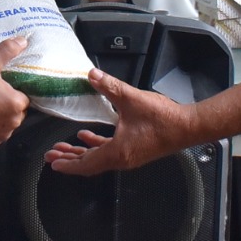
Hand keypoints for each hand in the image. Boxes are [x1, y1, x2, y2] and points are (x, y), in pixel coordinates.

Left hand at [43, 68, 196, 175]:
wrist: (188, 126)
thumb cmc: (164, 120)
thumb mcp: (131, 99)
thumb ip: (109, 86)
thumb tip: (92, 75)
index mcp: (118, 152)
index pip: (86, 165)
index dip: (67, 164)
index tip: (53, 163)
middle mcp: (122, 159)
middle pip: (89, 164)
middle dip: (69, 159)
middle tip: (52, 155)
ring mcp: (129, 156)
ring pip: (98, 159)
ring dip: (80, 152)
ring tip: (65, 147)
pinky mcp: (135, 150)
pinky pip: (109, 151)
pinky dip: (96, 145)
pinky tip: (88, 136)